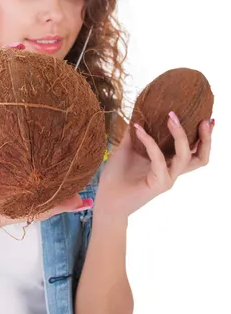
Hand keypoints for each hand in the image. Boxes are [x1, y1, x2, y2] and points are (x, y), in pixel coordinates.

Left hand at [94, 114, 214, 219]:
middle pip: (200, 157)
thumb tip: (137, 114)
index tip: (207, 118)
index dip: (205, 137)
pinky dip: (149, 142)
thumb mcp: (126, 149)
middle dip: (205, 138)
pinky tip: (138, 129)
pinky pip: (158, 159)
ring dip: (179, 135)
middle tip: (202, 119)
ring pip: (185, 158)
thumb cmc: (116, 176)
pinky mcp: (158, 184)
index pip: (195, 151)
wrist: (106, 199)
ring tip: (170, 117)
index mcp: (169, 163)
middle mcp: (172, 171)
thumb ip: (135, 134)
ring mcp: (167, 179)